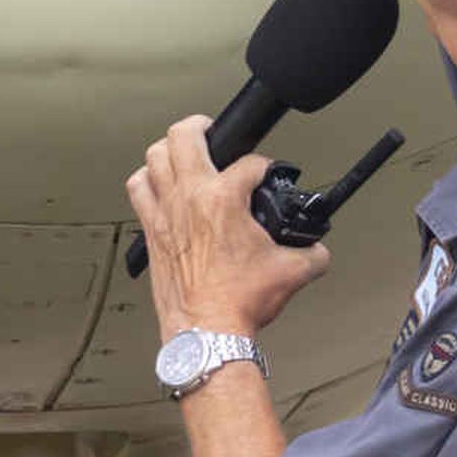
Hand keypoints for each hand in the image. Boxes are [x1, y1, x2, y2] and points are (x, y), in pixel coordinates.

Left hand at [128, 115, 331, 338]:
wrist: (208, 331)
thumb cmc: (239, 302)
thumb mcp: (293, 272)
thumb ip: (313, 253)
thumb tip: (317, 250)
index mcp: (225, 200)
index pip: (249, 163)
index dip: (264, 166)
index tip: (267, 175)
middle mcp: (191, 197)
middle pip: (186, 135)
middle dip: (203, 126)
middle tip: (214, 131)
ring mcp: (165, 212)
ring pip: (155, 156)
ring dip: (169, 149)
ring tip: (183, 151)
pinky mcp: (151, 231)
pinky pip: (138, 189)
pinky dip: (146, 180)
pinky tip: (157, 184)